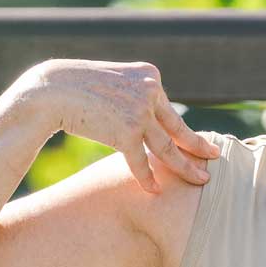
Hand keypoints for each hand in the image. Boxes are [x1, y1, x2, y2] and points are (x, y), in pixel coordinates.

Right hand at [27, 58, 219, 194]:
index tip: (198, 141)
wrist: (51, 90)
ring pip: (168, 148)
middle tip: (214, 158)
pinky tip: (155, 190)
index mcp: (150, 75)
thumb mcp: (116, 82)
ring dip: (185, 167)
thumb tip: (151, 119)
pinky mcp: (126, 132)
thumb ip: (136, 95)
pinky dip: (148, 178)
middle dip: (197, 146)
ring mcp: (140, 112)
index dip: (181, 129)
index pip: (168, 109)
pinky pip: (141, 162)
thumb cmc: (79, 87)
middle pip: (178, 127)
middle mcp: (150, 91)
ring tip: (200, 179)